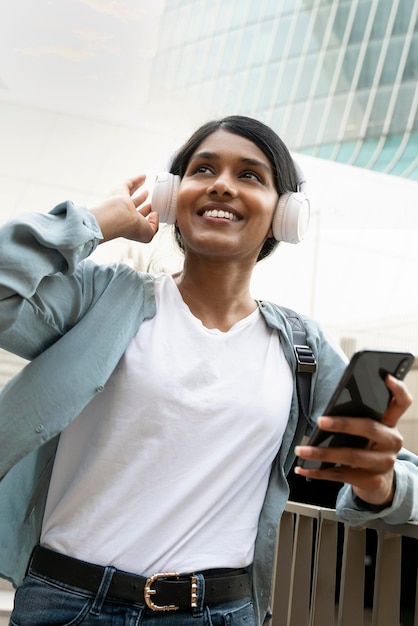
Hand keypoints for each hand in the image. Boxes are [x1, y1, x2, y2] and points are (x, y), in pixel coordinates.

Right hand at [90, 174, 158, 243]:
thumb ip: (154, 226)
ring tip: (145, 183)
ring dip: (138, 188)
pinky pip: (129, 182)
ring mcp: (121, 201)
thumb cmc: (131, 227)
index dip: (148, 214)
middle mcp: (124, 212)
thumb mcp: (148, 233)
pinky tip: (144, 176)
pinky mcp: (120, 190)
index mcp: (130, 223)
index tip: (154, 211)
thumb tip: (155, 215)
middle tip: (148, 195)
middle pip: (134, 204)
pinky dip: (137, 179)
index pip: (140, 217)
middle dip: (141, 200)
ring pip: (130, 192)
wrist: (118, 217)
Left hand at [295, 375, 412, 506]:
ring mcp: (384, 463)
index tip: (386, 376)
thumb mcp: (369, 433)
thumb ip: (358, 418)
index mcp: (391, 424)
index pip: (402, 403)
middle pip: (370, 428)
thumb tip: (327, 411)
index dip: (397, 389)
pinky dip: (319, 472)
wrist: (379, 484)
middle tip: (320, 421)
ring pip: (351, 456)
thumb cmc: (367, 448)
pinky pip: (342, 475)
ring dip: (322, 453)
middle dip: (343, 424)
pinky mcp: (372, 481)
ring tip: (301, 450)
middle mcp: (392, 442)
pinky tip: (303, 468)